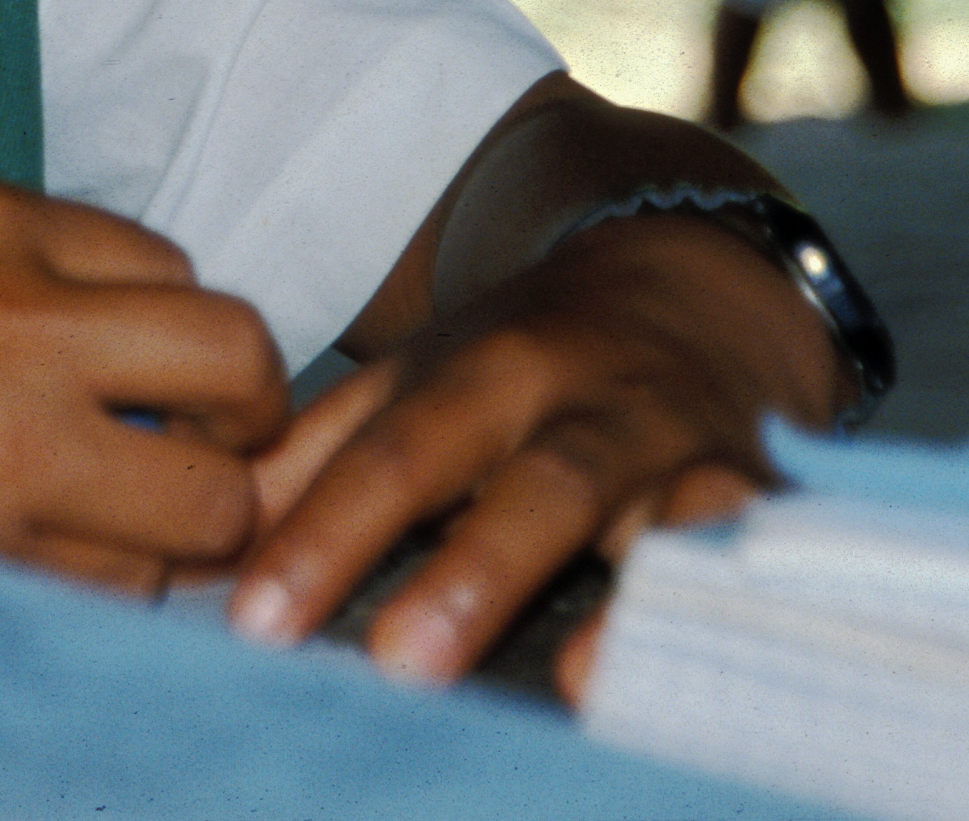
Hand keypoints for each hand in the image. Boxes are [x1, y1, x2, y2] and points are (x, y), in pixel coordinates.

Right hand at [0, 177, 293, 593]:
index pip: (171, 265)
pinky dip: (93, 589)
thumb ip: (4, 276)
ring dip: (165, 522)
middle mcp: (15, 319)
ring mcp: (6, 448)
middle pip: (237, 362)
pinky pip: (109, 591)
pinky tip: (20, 566)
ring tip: (82, 520)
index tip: (150, 372)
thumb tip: (121, 335)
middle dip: (238, 417)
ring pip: (195, 506)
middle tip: (198, 445)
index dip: (171, 330)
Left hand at [223, 211, 840, 693]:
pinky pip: (756, 558)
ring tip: (566, 682)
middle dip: (468, 573)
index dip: (323, 539)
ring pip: (658, 519)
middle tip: (397, 665)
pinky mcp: (766, 496)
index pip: (393, 456)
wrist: (695, 287)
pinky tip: (685, 672)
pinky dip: (727, 611)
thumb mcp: (416, 383)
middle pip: (529, 485)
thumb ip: (313, 460)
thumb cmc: (523, 365)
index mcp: (484, 371)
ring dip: (615, 601)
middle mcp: (589, 402)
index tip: (254, 625)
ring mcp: (684, 449)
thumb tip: (202, 545)